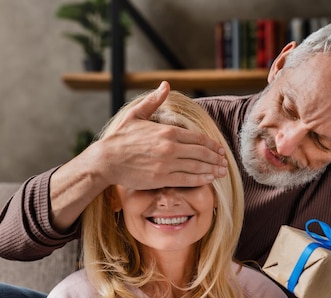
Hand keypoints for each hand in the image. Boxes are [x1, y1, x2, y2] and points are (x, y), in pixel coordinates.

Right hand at [87, 80, 228, 189]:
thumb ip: (153, 101)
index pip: (197, 138)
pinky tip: (209, 180)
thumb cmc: (120, 138)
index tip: (219, 149)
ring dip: (212, 169)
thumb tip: (165, 85)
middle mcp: (170, 147)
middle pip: (201, 153)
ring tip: (221, 172)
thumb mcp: (136, 114)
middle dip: (215, 158)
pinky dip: (200, 180)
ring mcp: (167, 164)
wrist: (106, 160)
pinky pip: (187, 179)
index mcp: (167, 131)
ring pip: (197, 167)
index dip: (211, 145)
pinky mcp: (161, 178)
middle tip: (224, 163)